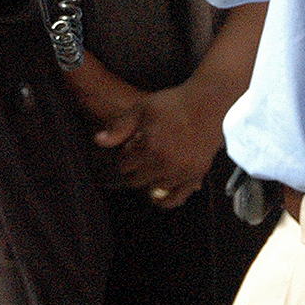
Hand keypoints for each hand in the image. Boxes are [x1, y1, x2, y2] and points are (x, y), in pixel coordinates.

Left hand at [94, 79, 222, 208]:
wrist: (207, 105)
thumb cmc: (173, 104)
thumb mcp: (142, 109)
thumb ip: (119, 127)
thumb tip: (97, 141)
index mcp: (150, 148)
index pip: (125, 165)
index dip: (123, 157)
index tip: (127, 150)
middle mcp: (165, 164)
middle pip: (137, 180)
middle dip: (132, 171)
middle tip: (136, 160)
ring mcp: (181, 173)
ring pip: (154, 189)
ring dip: (148, 181)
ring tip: (149, 168)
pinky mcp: (195, 176)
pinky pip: (177, 198)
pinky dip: (165, 201)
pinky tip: (157, 197)